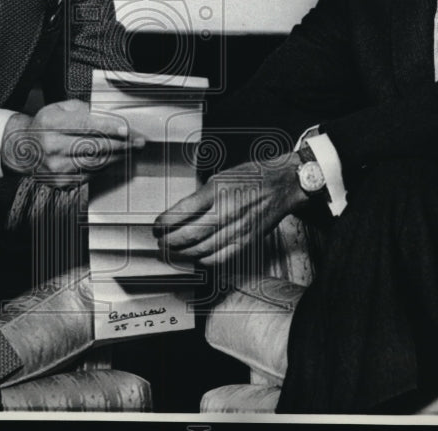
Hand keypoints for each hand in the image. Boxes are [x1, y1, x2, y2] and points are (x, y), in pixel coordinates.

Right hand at [1, 99, 144, 185]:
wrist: (22, 149)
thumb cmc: (43, 125)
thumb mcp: (58, 108)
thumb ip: (82, 110)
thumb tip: (107, 117)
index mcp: (52, 124)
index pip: (85, 126)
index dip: (109, 128)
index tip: (126, 130)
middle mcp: (53, 147)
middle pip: (94, 146)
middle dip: (121, 144)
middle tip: (138, 142)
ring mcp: (57, 167)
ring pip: (95, 163)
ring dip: (116, 157)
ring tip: (130, 150)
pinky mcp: (61, 182)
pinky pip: (90, 175)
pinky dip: (103, 167)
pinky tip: (112, 160)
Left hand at [153, 152, 309, 266]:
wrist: (281, 185)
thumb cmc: (251, 178)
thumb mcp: (219, 177)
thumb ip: (199, 197)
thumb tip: (177, 214)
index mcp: (217, 190)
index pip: (182, 211)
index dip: (164, 223)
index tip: (156, 227)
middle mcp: (227, 210)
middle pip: (190, 234)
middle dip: (170, 241)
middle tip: (160, 241)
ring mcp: (238, 228)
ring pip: (203, 249)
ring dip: (183, 253)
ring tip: (174, 250)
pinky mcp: (246, 241)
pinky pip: (220, 257)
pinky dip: (203, 259)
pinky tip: (196, 256)